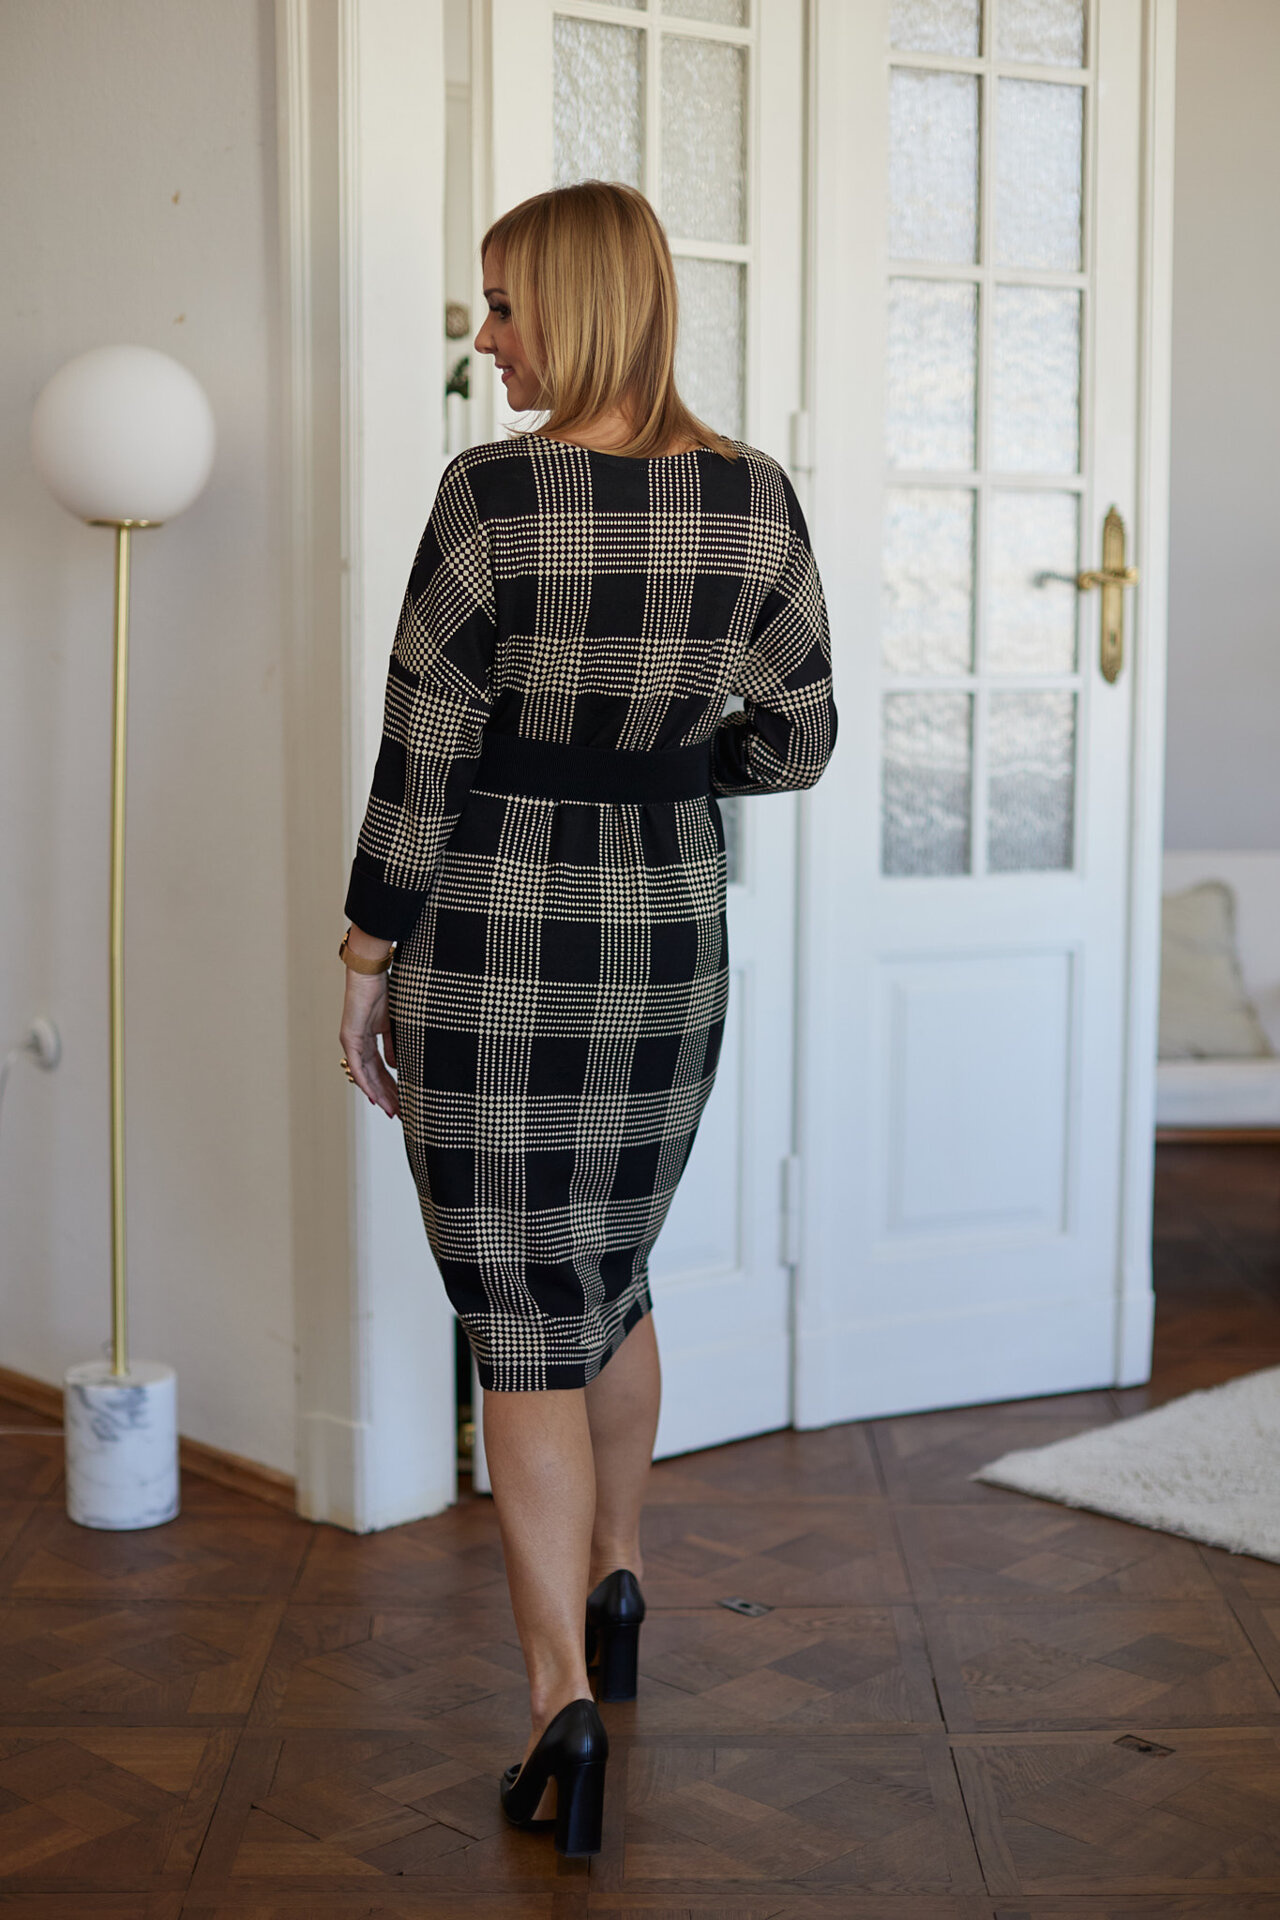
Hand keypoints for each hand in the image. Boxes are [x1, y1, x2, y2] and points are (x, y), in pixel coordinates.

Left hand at [339, 969, 399, 1117]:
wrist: (371, 973)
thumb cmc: (383, 991)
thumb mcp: (393, 1024)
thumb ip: (393, 1046)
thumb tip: (396, 1066)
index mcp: (369, 1039)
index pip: (380, 1068)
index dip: (391, 1085)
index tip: (401, 1100)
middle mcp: (358, 1044)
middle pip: (373, 1076)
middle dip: (387, 1095)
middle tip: (398, 1112)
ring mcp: (352, 1043)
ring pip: (365, 1076)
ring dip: (378, 1094)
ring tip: (391, 1110)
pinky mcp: (350, 1039)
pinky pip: (358, 1067)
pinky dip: (366, 1083)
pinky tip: (374, 1097)